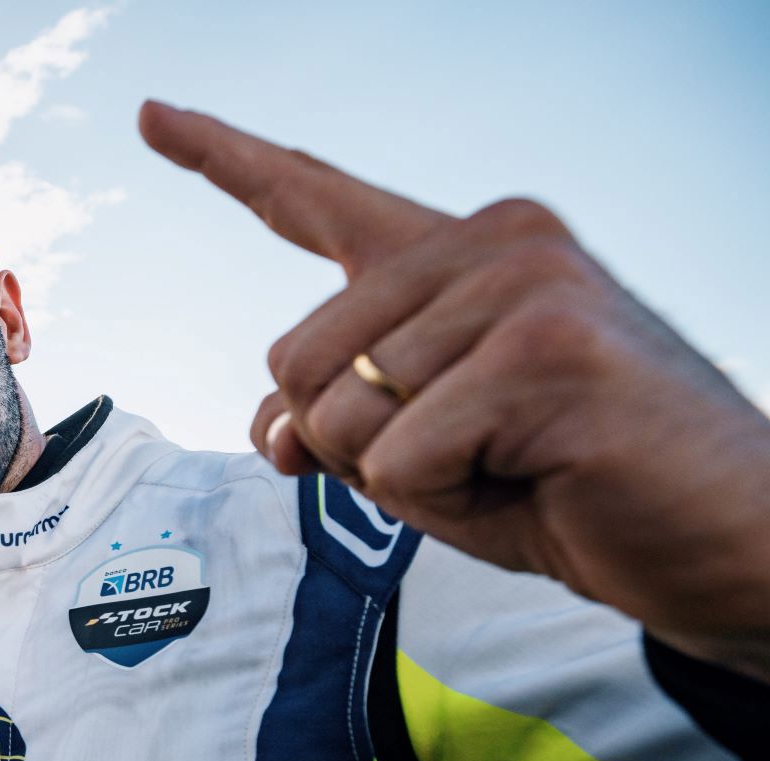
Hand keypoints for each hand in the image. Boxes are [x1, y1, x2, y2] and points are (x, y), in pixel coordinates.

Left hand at [138, 101, 769, 674]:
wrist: (720, 543)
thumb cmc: (570, 490)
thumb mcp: (424, 456)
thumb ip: (339, 418)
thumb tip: (270, 428)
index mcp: (459, 251)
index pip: (313, 200)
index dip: (223, 160)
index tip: (150, 115)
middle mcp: (492, 241)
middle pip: (295, 359)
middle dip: (357, 447)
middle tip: (476, 457)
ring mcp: (523, 284)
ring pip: (344, 416)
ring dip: (412, 481)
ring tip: (517, 466)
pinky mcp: (545, 348)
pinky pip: (400, 459)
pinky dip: (448, 503)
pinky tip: (538, 480)